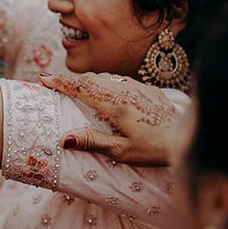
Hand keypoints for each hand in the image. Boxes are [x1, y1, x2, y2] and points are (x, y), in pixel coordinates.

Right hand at [40, 72, 177, 165]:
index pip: (80, 88)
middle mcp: (123, 89)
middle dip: (71, 81)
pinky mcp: (147, 88)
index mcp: (114, 104)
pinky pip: (120, 81)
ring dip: (88, 81)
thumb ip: (92, 141)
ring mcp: (136, 86)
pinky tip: (106, 93)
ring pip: (105, 77)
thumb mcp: (120, 151)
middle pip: (90, 79)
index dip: (60, 83)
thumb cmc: (152, 149)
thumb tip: (63, 139)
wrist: (185, 138)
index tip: (43, 78)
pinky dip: (106, 83)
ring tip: (76, 89)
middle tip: (54, 83)